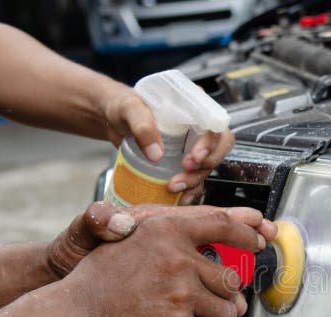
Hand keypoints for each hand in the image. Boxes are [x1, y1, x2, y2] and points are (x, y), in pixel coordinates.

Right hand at [64, 207, 274, 316]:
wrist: (76, 314)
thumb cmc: (101, 280)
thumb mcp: (131, 240)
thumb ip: (170, 242)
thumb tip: (207, 257)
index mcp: (168, 231)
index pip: (222, 225)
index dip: (246, 233)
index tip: (258, 240)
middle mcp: (179, 260)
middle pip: (231, 280)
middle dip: (227, 297)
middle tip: (215, 304)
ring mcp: (181, 294)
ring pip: (226, 311)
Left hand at [101, 84, 234, 204]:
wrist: (111, 119)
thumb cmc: (122, 105)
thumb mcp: (129, 109)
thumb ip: (143, 126)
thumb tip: (157, 154)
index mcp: (192, 106)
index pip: (214, 124)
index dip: (210, 143)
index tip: (193, 157)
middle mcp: (197, 125)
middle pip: (219, 146)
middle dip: (206, 163)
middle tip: (186, 170)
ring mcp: (192, 145)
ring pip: (207, 165)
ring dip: (195, 179)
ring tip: (174, 186)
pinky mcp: (184, 161)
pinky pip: (196, 177)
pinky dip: (191, 190)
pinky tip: (181, 197)